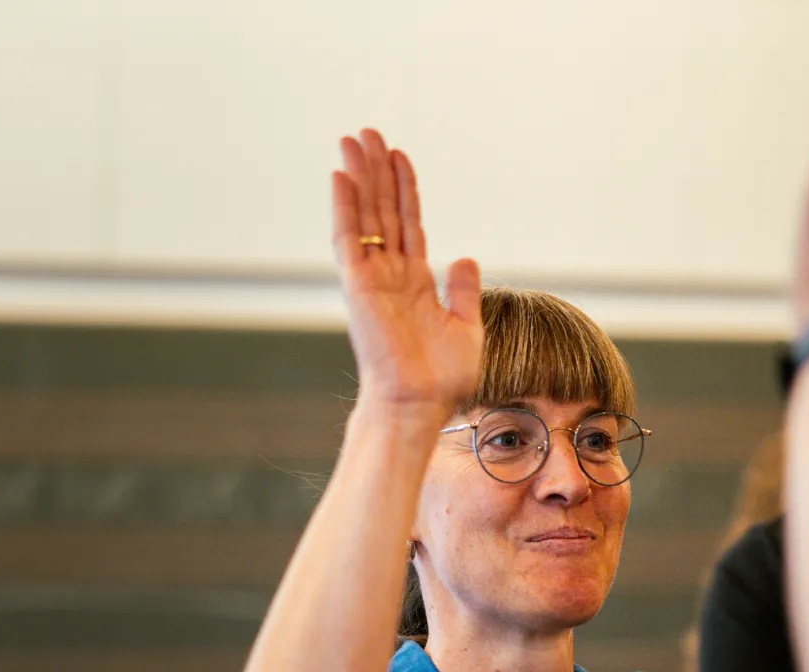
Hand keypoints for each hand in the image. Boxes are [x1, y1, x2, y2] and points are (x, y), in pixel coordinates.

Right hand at [332, 129, 483, 410]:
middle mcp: (389, 274)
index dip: (404, 188)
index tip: (399, 155)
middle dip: (375, 170)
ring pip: (363, 215)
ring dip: (359, 176)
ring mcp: (371, 277)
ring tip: (354, 138)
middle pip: (381, 210)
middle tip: (368, 132)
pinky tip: (342, 174)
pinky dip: (344, 205)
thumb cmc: (441, 378)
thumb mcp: (466, 326)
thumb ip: (463, 290)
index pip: (408, 223)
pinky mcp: (357, 284)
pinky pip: (348, 237)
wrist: (419, 402)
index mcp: (414, 281)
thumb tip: (465, 257)